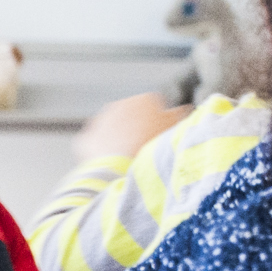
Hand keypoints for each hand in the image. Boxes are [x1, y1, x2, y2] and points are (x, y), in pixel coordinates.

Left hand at [73, 92, 188, 163]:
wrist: (121, 170)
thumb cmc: (151, 149)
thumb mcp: (175, 131)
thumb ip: (180, 117)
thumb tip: (184, 111)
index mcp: (144, 100)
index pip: (155, 106)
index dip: (160, 121)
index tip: (162, 134)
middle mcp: (120, 105)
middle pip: (132, 115)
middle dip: (138, 127)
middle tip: (146, 146)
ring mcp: (100, 121)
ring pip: (114, 128)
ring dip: (120, 138)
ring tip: (130, 156)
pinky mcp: (86, 138)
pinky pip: (97, 142)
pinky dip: (103, 149)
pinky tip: (113, 161)